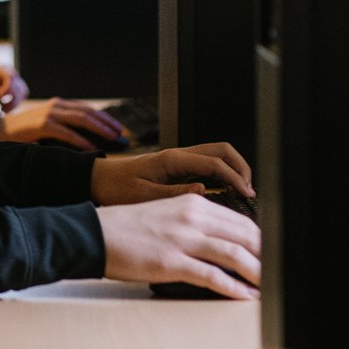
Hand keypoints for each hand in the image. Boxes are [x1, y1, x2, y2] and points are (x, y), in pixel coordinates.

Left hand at [0, 63, 28, 108]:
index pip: (9, 77)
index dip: (6, 92)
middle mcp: (5, 69)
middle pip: (18, 84)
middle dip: (12, 100)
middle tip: (2, 110)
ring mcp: (12, 75)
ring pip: (23, 90)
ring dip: (15, 103)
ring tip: (3, 110)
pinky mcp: (16, 84)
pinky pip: (23, 94)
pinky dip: (16, 103)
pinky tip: (4, 107)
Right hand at [0, 98, 128, 149]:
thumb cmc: (25, 134)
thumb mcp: (47, 127)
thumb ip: (64, 129)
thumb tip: (88, 142)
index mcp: (58, 105)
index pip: (86, 109)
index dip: (103, 118)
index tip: (116, 128)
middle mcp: (56, 106)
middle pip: (88, 112)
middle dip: (106, 123)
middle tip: (120, 134)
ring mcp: (49, 114)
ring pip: (81, 119)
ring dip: (100, 129)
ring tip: (112, 138)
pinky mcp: (42, 125)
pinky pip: (67, 133)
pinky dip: (81, 141)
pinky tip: (92, 148)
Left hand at [91, 142, 253, 203]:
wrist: (99, 181)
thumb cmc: (116, 189)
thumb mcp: (144, 197)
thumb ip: (174, 195)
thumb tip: (204, 191)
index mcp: (172, 160)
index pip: (214, 163)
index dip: (235, 177)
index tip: (248, 194)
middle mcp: (178, 155)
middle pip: (221, 150)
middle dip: (240, 167)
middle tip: (250, 190)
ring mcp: (179, 159)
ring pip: (216, 155)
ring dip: (233, 169)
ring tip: (242, 191)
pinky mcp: (177, 167)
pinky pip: (207, 164)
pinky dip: (222, 173)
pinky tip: (226, 191)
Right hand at [97, 193, 259, 295]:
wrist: (95, 233)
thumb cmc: (127, 227)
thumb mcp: (166, 212)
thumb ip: (194, 221)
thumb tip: (221, 240)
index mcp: (191, 203)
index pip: (240, 220)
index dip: (261, 239)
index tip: (270, 253)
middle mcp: (191, 218)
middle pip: (243, 236)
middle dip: (265, 256)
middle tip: (278, 271)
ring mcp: (182, 240)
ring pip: (234, 255)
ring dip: (257, 273)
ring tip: (269, 286)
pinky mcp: (172, 262)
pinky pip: (212, 276)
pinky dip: (233, 288)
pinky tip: (245, 296)